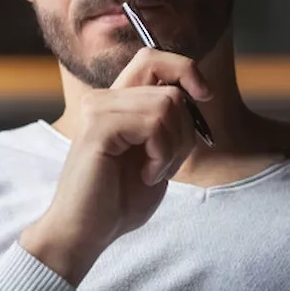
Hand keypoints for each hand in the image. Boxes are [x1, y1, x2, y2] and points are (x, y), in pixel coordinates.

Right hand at [20, 47, 212, 285]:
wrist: (85, 232)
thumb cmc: (118, 200)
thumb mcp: (156, 155)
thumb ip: (168, 123)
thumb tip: (197, 94)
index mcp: (116, 103)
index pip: (153, 58)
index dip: (185, 68)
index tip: (204, 96)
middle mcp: (103, 99)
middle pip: (169, 84)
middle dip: (185, 128)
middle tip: (167, 161)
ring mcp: (97, 110)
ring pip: (167, 105)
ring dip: (173, 147)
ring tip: (153, 172)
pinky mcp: (98, 128)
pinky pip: (154, 124)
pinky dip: (162, 154)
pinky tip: (146, 175)